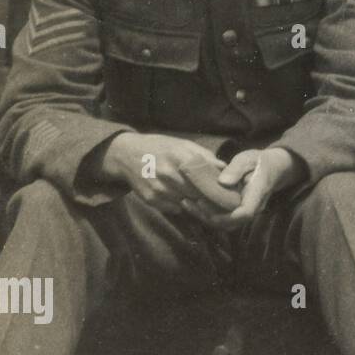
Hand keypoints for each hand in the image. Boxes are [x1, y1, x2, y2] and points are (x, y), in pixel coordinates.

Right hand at [99, 132, 225, 215]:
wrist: (127, 154)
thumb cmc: (161, 147)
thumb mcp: (184, 145)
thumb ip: (205, 157)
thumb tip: (225, 169)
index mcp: (181, 157)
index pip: (206, 180)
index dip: (217, 189)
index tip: (227, 193)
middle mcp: (169, 174)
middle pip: (198, 194)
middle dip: (209, 198)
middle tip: (219, 201)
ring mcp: (159, 189)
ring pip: (187, 204)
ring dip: (196, 204)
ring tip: (202, 201)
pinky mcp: (151, 199)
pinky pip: (174, 209)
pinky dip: (181, 206)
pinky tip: (183, 199)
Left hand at [180, 147, 302, 230]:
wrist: (273, 168)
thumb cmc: (259, 161)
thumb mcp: (248, 158)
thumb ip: (236, 168)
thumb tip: (222, 182)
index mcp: (257, 195)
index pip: (244, 213)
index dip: (224, 215)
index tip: (204, 204)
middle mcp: (253, 208)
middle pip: (231, 223)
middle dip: (207, 217)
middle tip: (188, 202)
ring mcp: (245, 211)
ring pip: (225, 223)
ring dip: (205, 217)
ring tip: (186, 202)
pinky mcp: (237, 211)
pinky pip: (223, 218)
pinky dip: (207, 213)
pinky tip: (194, 203)